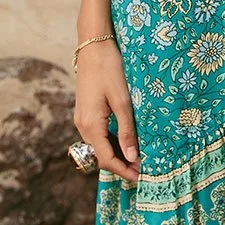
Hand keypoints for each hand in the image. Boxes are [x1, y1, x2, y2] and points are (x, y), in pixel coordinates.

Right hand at [73, 39, 140, 182]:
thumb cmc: (109, 69)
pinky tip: (124, 139)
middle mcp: (82, 126)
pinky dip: (110, 142)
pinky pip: (97, 134)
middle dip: (120, 165)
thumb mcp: (122, 100)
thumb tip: (132, 157)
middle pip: (101, 155)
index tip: (140, 178)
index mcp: (90, 125)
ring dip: (116, 154)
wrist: (93, 45)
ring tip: (137, 156)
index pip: (106, 159)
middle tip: (142, 169)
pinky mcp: (85, 111)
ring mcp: (81, 118)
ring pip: (98, 145)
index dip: (123, 171)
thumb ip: (126, 130)